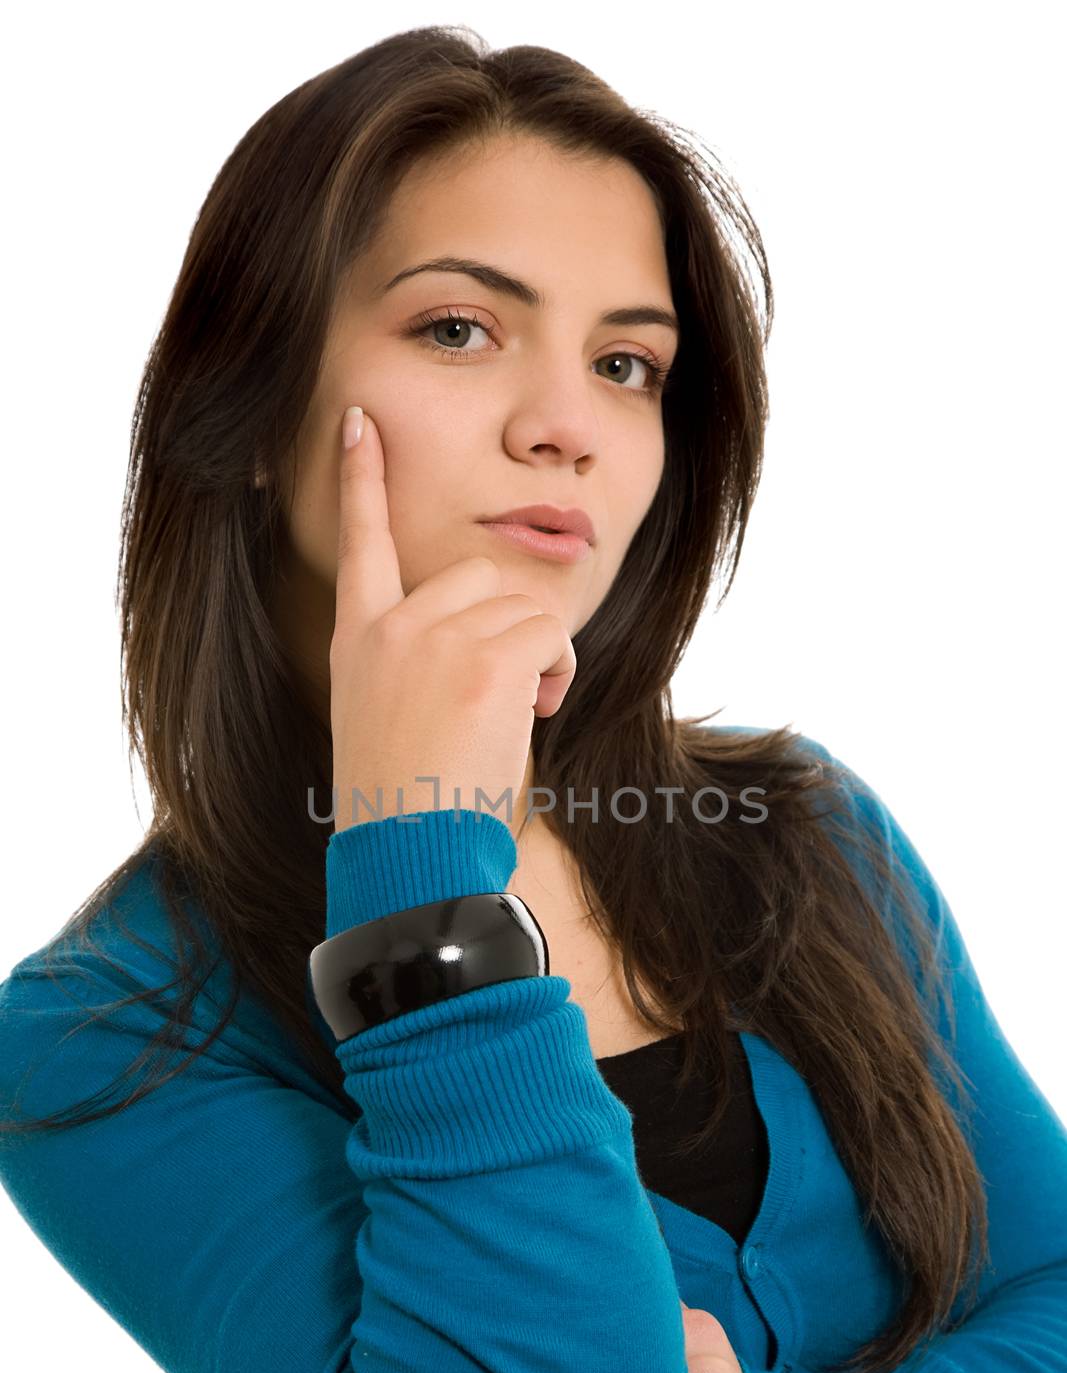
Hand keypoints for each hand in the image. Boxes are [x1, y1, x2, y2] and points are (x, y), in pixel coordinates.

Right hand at [329, 406, 577, 833]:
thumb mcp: (384, 715)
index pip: (361, 541)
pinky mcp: (484, 660)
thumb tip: (487, 646)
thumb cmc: (404, 800)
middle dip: (509, 625)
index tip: (360, 422)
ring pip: (523, 607)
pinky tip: (535, 712)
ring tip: (519, 713)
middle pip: (478, 574)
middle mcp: (392, 626)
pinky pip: (548, 634)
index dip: (361, 478)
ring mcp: (435, 638)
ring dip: (540, 656)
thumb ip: (416, 661)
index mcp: (358, 637)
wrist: (407, 851)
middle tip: (513, 690)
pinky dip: (558, 669)